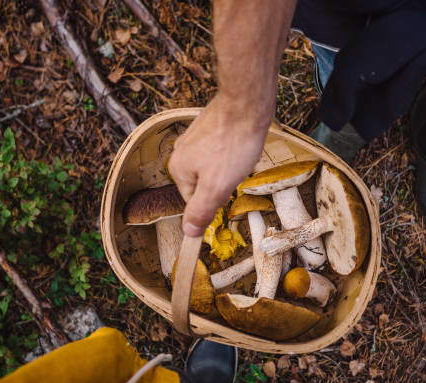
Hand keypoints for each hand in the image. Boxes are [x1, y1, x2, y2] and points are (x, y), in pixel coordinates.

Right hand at [168, 94, 269, 235]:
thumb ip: (201, 211)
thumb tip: (188, 233)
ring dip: (229, 166)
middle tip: (236, 169)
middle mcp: (181, 151)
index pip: (195, 200)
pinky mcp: (209, 126)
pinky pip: (219, 149)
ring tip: (240, 155)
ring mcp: (194, 136)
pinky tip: (241, 145)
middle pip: (204, 182)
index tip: (228, 187)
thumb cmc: (233, 145)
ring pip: (213, 165)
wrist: (246, 104)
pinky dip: (231, 151)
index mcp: (178, 168)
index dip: (216, 198)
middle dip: (222, 181)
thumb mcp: (217, 187)